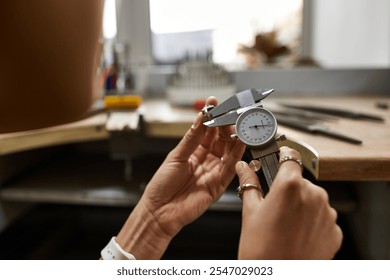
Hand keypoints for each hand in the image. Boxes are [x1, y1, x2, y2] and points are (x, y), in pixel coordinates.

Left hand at [116, 97, 245, 258]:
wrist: (159, 211)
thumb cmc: (162, 186)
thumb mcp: (176, 157)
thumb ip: (192, 139)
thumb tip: (200, 117)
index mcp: (194, 152)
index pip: (207, 130)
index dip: (211, 116)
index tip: (214, 102)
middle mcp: (206, 160)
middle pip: (220, 138)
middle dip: (224, 123)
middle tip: (228, 110)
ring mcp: (213, 171)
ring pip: (228, 150)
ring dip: (233, 135)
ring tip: (236, 120)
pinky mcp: (219, 184)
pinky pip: (230, 167)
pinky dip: (236, 153)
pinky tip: (239, 140)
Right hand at [236, 146, 342, 258]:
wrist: (278, 279)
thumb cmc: (261, 250)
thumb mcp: (250, 211)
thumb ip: (249, 183)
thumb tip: (243, 167)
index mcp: (290, 186)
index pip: (290, 156)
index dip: (282, 156)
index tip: (278, 159)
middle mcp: (313, 195)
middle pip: (300, 180)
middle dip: (288, 189)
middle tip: (274, 206)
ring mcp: (326, 213)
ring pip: (311, 199)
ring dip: (300, 205)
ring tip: (284, 224)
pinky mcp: (334, 229)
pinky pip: (321, 217)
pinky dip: (311, 222)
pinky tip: (296, 233)